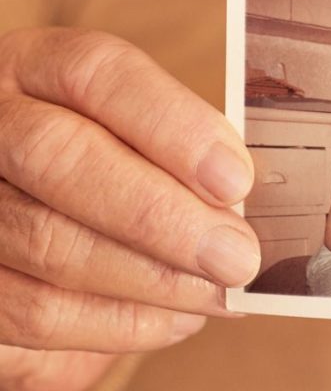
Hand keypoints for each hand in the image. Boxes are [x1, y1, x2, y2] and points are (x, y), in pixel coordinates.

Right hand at [0, 28, 259, 390]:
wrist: (29, 202)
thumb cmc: (110, 157)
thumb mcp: (136, 128)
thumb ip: (181, 152)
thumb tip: (242, 206)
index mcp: (38, 65)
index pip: (98, 74)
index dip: (173, 126)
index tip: (236, 180)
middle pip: (59, 157)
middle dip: (161, 217)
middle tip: (237, 258)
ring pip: (46, 243)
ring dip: (151, 281)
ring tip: (219, 294)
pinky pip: (32, 312)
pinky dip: (117, 325)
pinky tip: (177, 320)